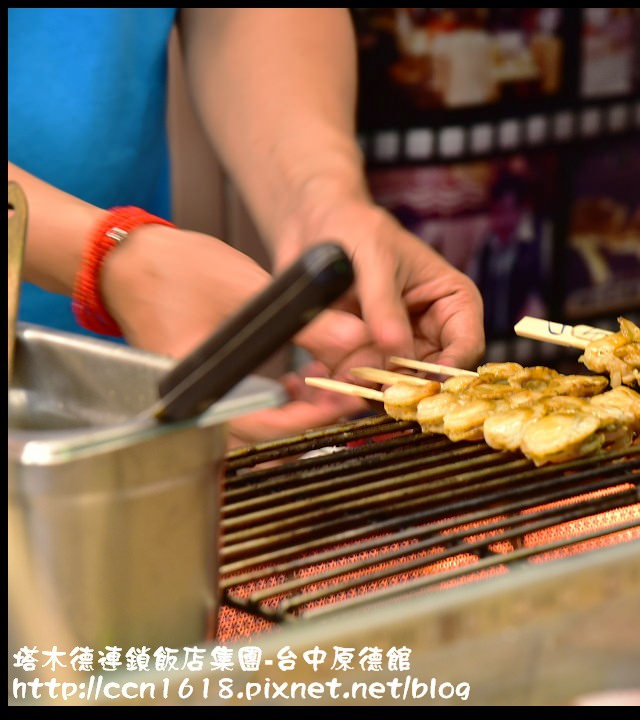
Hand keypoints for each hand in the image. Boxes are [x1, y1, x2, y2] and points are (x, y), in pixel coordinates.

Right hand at [101, 224, 370, 441]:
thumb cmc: (174, 270)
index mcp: (199, 385)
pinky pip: (246, 407)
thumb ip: (305, 322)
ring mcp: (201, 395)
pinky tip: (300, 377)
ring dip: (295, 408)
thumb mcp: (250, 292)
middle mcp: (196, 401)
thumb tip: (354, 339)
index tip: (341, 403)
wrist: (128, 258)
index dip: (306, 420)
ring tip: (328, 380)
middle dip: (307, 417)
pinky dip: (277, 398)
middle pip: (261, 434)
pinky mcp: (208, 385)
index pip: (258, 425)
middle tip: (345, 394)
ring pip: (257, 422)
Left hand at [276, 195, 485, 373]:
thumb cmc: (357, 228)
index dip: (449, 370)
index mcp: (452, 302)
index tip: (423, 383)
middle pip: (431, 376)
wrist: (314, 227)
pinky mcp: (363, 359)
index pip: (466, 346)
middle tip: (379, 392)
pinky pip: (361, 384)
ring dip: (372, 388)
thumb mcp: (373, 258)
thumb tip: (394, 348)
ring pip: (394, 387)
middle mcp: (430, 334)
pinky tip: (334, 378)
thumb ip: (382, 305)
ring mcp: (396, 350)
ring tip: (349, 381)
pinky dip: (347, 385)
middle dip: (406, 387)